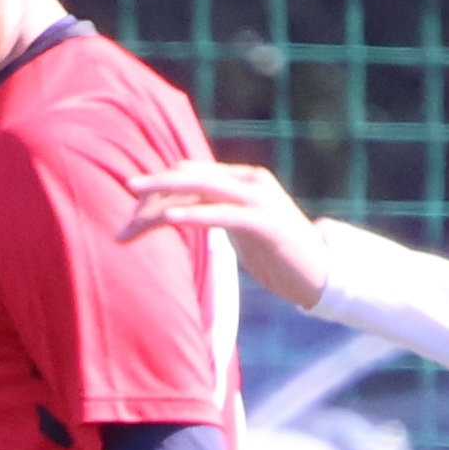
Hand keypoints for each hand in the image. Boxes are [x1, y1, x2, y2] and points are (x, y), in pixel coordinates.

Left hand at [117, 159, 327, 308]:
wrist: (322, 275)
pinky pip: (222, 214)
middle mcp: (249, 182)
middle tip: (125, 197)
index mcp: (243, 180)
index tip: (132, 213)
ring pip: (202, 189)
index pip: (191, 174)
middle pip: (191, 176)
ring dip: (164, 201)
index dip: (159, 188)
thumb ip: (219, 214)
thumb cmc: (279, 257)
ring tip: (135, 213)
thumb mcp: (242, 230)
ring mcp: (259, 200)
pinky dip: (194, 214)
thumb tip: (184, 211)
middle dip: (155, 188)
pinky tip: (170, 219)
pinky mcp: (265, 223)